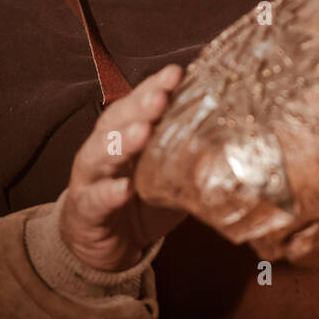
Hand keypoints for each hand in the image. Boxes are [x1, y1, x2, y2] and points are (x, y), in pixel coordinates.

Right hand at [60, 63, 187, 271]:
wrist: (108, 246)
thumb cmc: (142, 202)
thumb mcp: (171, 176)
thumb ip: (192, 158)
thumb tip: (233, 144)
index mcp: (125, 133)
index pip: (138, 104)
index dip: (153, 87)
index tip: (175, 72)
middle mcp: (103, 149)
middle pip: (117, 121)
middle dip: (139, 106)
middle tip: (160, 97)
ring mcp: (90, 179)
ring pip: (100, 154)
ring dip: (122, 141)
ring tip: (142, 132)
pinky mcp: (85, 211)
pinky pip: (95, 200)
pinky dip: (108, 193)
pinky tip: (124, 189)